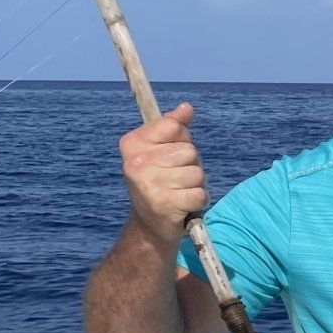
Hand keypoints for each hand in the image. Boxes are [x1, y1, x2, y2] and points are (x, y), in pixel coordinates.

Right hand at [120, 102, 204, 246]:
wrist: (149, 224)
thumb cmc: (159, 180)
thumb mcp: (160, 150)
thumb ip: (173, 127)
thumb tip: (187, 108)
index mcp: (132, 144)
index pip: (174, 126)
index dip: (182, 139)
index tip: (170, 154)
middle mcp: (136, 163)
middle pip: (189, 151)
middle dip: (190, 164)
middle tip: (175, 178)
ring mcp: (149, 184)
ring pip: (197, 173)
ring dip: (195, 184)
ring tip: (179, 192)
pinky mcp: (164, 205)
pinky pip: (200, 194)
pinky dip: (198, 201)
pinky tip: (184, 205)